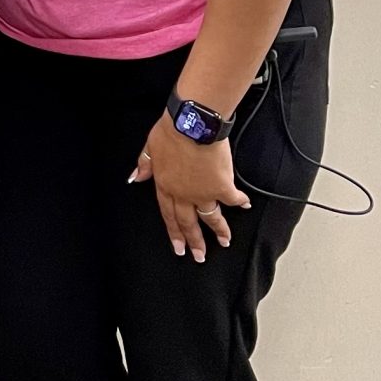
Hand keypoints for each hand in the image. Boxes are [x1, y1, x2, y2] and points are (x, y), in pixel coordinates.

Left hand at [131, 110, 248, 262]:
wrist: (191, 124)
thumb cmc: (170, 130)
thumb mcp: (150, 146)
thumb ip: (145, 164)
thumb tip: (136, 177)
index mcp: (165, 185)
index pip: (168, 214)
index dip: (174, 232)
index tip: (178, 246)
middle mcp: (183, 194)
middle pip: (188, 223)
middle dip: (194, 241)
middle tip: (199, 256)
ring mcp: (203, 193)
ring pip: (211, 217)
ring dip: (219, 231)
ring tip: (224, 242)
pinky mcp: (222, 187)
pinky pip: (232, 199)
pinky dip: (240, 202)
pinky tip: (245, 205)